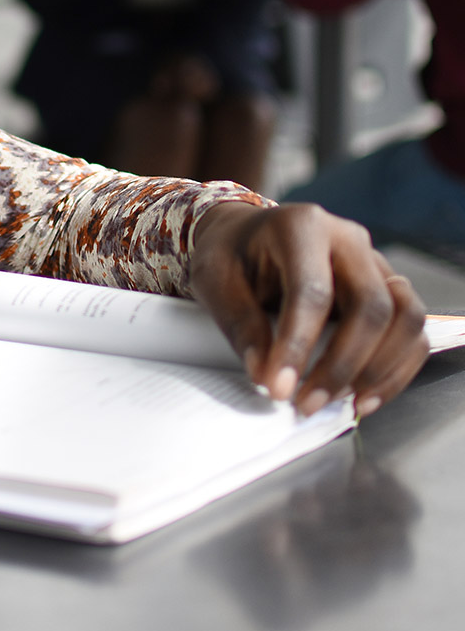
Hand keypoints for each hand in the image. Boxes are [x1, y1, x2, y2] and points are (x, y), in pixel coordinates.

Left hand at [188, 202, 428, 415]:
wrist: (246, 236)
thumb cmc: (231, 255)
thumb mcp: (216, 281)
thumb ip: (240, 325)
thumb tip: (265, 374)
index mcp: (301, 227)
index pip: (312, 291)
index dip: (298, 345)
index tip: (279, 388)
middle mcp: (347, 239)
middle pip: (371, 305)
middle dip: (342, 364)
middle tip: (307, 403)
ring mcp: (375, 261)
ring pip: (406, 317)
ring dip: (379, 370)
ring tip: (341, 403)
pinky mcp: (388, 287)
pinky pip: (412, 331)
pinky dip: (396, 368)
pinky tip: (363, 396)